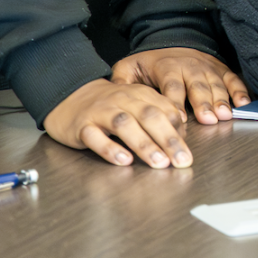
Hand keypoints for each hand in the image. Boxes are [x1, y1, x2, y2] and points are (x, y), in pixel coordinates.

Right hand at [44, 77, 195, 167]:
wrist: (70, 96)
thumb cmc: (110, 105)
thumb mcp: (137, 103)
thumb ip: (159, 114)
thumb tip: (181, 134)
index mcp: (141, 94)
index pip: (165, 110)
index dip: (178, 131)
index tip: (187, 152)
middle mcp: (123, 100)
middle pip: (150, 116)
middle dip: (168, 139)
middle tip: (181, 160)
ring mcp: (101, 112)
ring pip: (125, 125)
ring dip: (144, 144)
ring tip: (158, 162)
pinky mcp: (82, 126)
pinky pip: (95, 137)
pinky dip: (110, 148)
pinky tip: (123, 160)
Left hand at [110, 47, 249, 125]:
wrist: (173, 40)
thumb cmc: (150, 62)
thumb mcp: (129, 67)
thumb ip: (121, 81)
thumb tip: (115, 95)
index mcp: (167, 66)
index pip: (171, 86)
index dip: (175, 102)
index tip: (177, 118)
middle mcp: (189, 66)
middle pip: (197, 86)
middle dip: (203, 103)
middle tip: (208, 119)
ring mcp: (207, 67)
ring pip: (216, 84)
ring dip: (222, 100)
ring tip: (225, 115)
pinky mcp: (220, 69)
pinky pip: (233, 79)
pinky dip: (239, 90)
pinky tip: (243, 103)